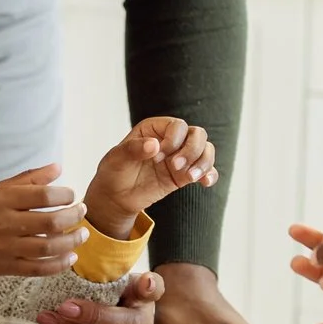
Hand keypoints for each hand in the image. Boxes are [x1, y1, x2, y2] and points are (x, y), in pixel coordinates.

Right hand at [0, 165, 90, 309]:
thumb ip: (30, 178)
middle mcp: (5, 224)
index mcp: (3, 200)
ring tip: (84, 234)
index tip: (72, 195)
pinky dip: (59, 264)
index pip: (42, 195)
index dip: (64, 194)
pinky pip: (39, 268)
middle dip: (73, 216)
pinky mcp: (9, 267)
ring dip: (72, 241)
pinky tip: (71, 256)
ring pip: (47, 247)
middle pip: (49, 222)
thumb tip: (59, 167)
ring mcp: (7, 248)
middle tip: (83, 211)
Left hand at [39, 270, 160, 323]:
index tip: (140, 282)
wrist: (117, 314)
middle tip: (58, 309)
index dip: (145, 289)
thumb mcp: (119, 278)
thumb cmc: (113, 293)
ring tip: (49, 323)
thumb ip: (122, 274)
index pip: (149, 294)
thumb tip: (146, 280)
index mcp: (145, 302)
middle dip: (84, 320)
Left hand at [85, 118, 218, 238]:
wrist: (115, 197)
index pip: (177, 125)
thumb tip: (154, 145)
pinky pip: (205, 171)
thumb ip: (133, 149)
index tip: (159, 155)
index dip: (174, 139)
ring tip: (189, 178)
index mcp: (154, 129)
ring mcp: (179, 157)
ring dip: (203, 163)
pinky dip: (209, 175)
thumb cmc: (113, 172)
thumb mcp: (116, 159)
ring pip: (206, 150)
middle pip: (198, 135)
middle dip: (192, 150)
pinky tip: (205, 183)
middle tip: (175, 166)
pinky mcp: (184, 175)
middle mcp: (170, 140)